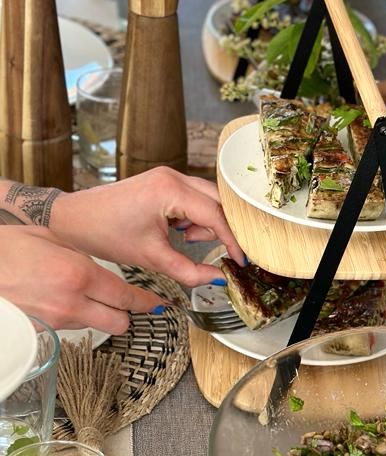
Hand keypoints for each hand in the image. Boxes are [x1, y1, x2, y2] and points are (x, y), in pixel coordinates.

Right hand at [0, 227, 161, 333]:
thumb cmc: (8, 248)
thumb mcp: (51, 239)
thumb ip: (83, 254)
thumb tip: (103, 266)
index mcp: (80, 274)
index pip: (127, 296)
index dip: (147, 302)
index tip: (158, 304)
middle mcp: (73, 301)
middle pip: (120, 323)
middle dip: (126, 314)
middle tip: (126, 302)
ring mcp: (57, 320)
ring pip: (96, 326)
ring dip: (100, 315)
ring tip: (86, 296)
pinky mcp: (44, 331)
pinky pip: (72, 328)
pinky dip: (75, 318)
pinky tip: (62, 301)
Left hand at [50, 168, 244, 287]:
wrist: (74, 220)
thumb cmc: (105, 234)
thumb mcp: (152, 258)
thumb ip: (189, 271)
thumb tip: (218, 279)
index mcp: (169, 190)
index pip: (216, 215)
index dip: (232, 240)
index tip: (240, 260)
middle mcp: (172, 177)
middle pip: (219, 202)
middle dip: (223, 229)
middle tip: (225, 253)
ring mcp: (168, 176)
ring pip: (208, 199)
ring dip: (207, 223)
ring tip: (185, 240)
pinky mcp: (163, 182)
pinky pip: (194, 198)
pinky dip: (194, 217)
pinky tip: (178, 231)